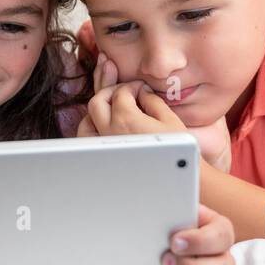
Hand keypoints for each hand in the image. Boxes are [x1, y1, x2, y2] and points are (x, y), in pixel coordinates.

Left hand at [79, 48, 231, 171]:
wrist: (177, 178)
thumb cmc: (177, 151)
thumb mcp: (169, 119)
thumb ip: (152, 100)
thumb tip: (142, 92)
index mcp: (126, 119)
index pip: (121, 92)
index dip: (133, 86)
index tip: (142, 89)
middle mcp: (109, 132)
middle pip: (97, 101)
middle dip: (110, 91)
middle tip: (125, 92)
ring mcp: (104, 146)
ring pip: (86, 120)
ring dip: (98, 110)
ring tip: (112, 107)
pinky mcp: (104, 158)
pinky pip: (88, 140)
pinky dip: (92, 129)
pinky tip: (105, 126)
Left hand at [156, 204, 235, 264]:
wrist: (150, 246)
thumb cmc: (162, 227)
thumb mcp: (168, 211)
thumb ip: (170, 208)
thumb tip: (155, 201)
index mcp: (217, 232)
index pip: (222, 235)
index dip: (200, 241)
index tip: (174, 241)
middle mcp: (222, 260)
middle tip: (165, 263)